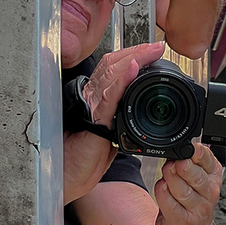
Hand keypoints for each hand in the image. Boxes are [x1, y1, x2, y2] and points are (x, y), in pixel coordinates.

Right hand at [64, 39, 165, 203]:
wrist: (68, 179)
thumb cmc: (83, 160)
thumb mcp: (110, 135)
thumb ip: (120, 120)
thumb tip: (137, 111)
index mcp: (96, 100)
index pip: (113, 69)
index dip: (132, 55)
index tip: (152, 50)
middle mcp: (91, 99)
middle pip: (113, 65)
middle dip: (138, 51)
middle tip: (157, 45)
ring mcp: (91, 108)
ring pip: (111, 75)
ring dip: (134, 58)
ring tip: (151, 50)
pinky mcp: (93, 121)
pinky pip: (110, 96)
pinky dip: (122, 80)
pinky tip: (133, 68)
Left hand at [153, 144, 222, 224]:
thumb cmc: (191, 207)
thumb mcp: (198, 183)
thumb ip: (192, 164)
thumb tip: (185, 145)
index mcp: (214, 179)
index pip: (209, 160)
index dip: (198, 152)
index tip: (190, 147)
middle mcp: (210, 194)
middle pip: (195, 174)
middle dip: (181, 166)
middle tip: (173, 162)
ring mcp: (198, 209)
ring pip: (181, 188)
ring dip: (169, 178)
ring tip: (165, 174)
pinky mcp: (183, 221)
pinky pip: (169, 203)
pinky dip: (162, 193)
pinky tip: (161, 188)